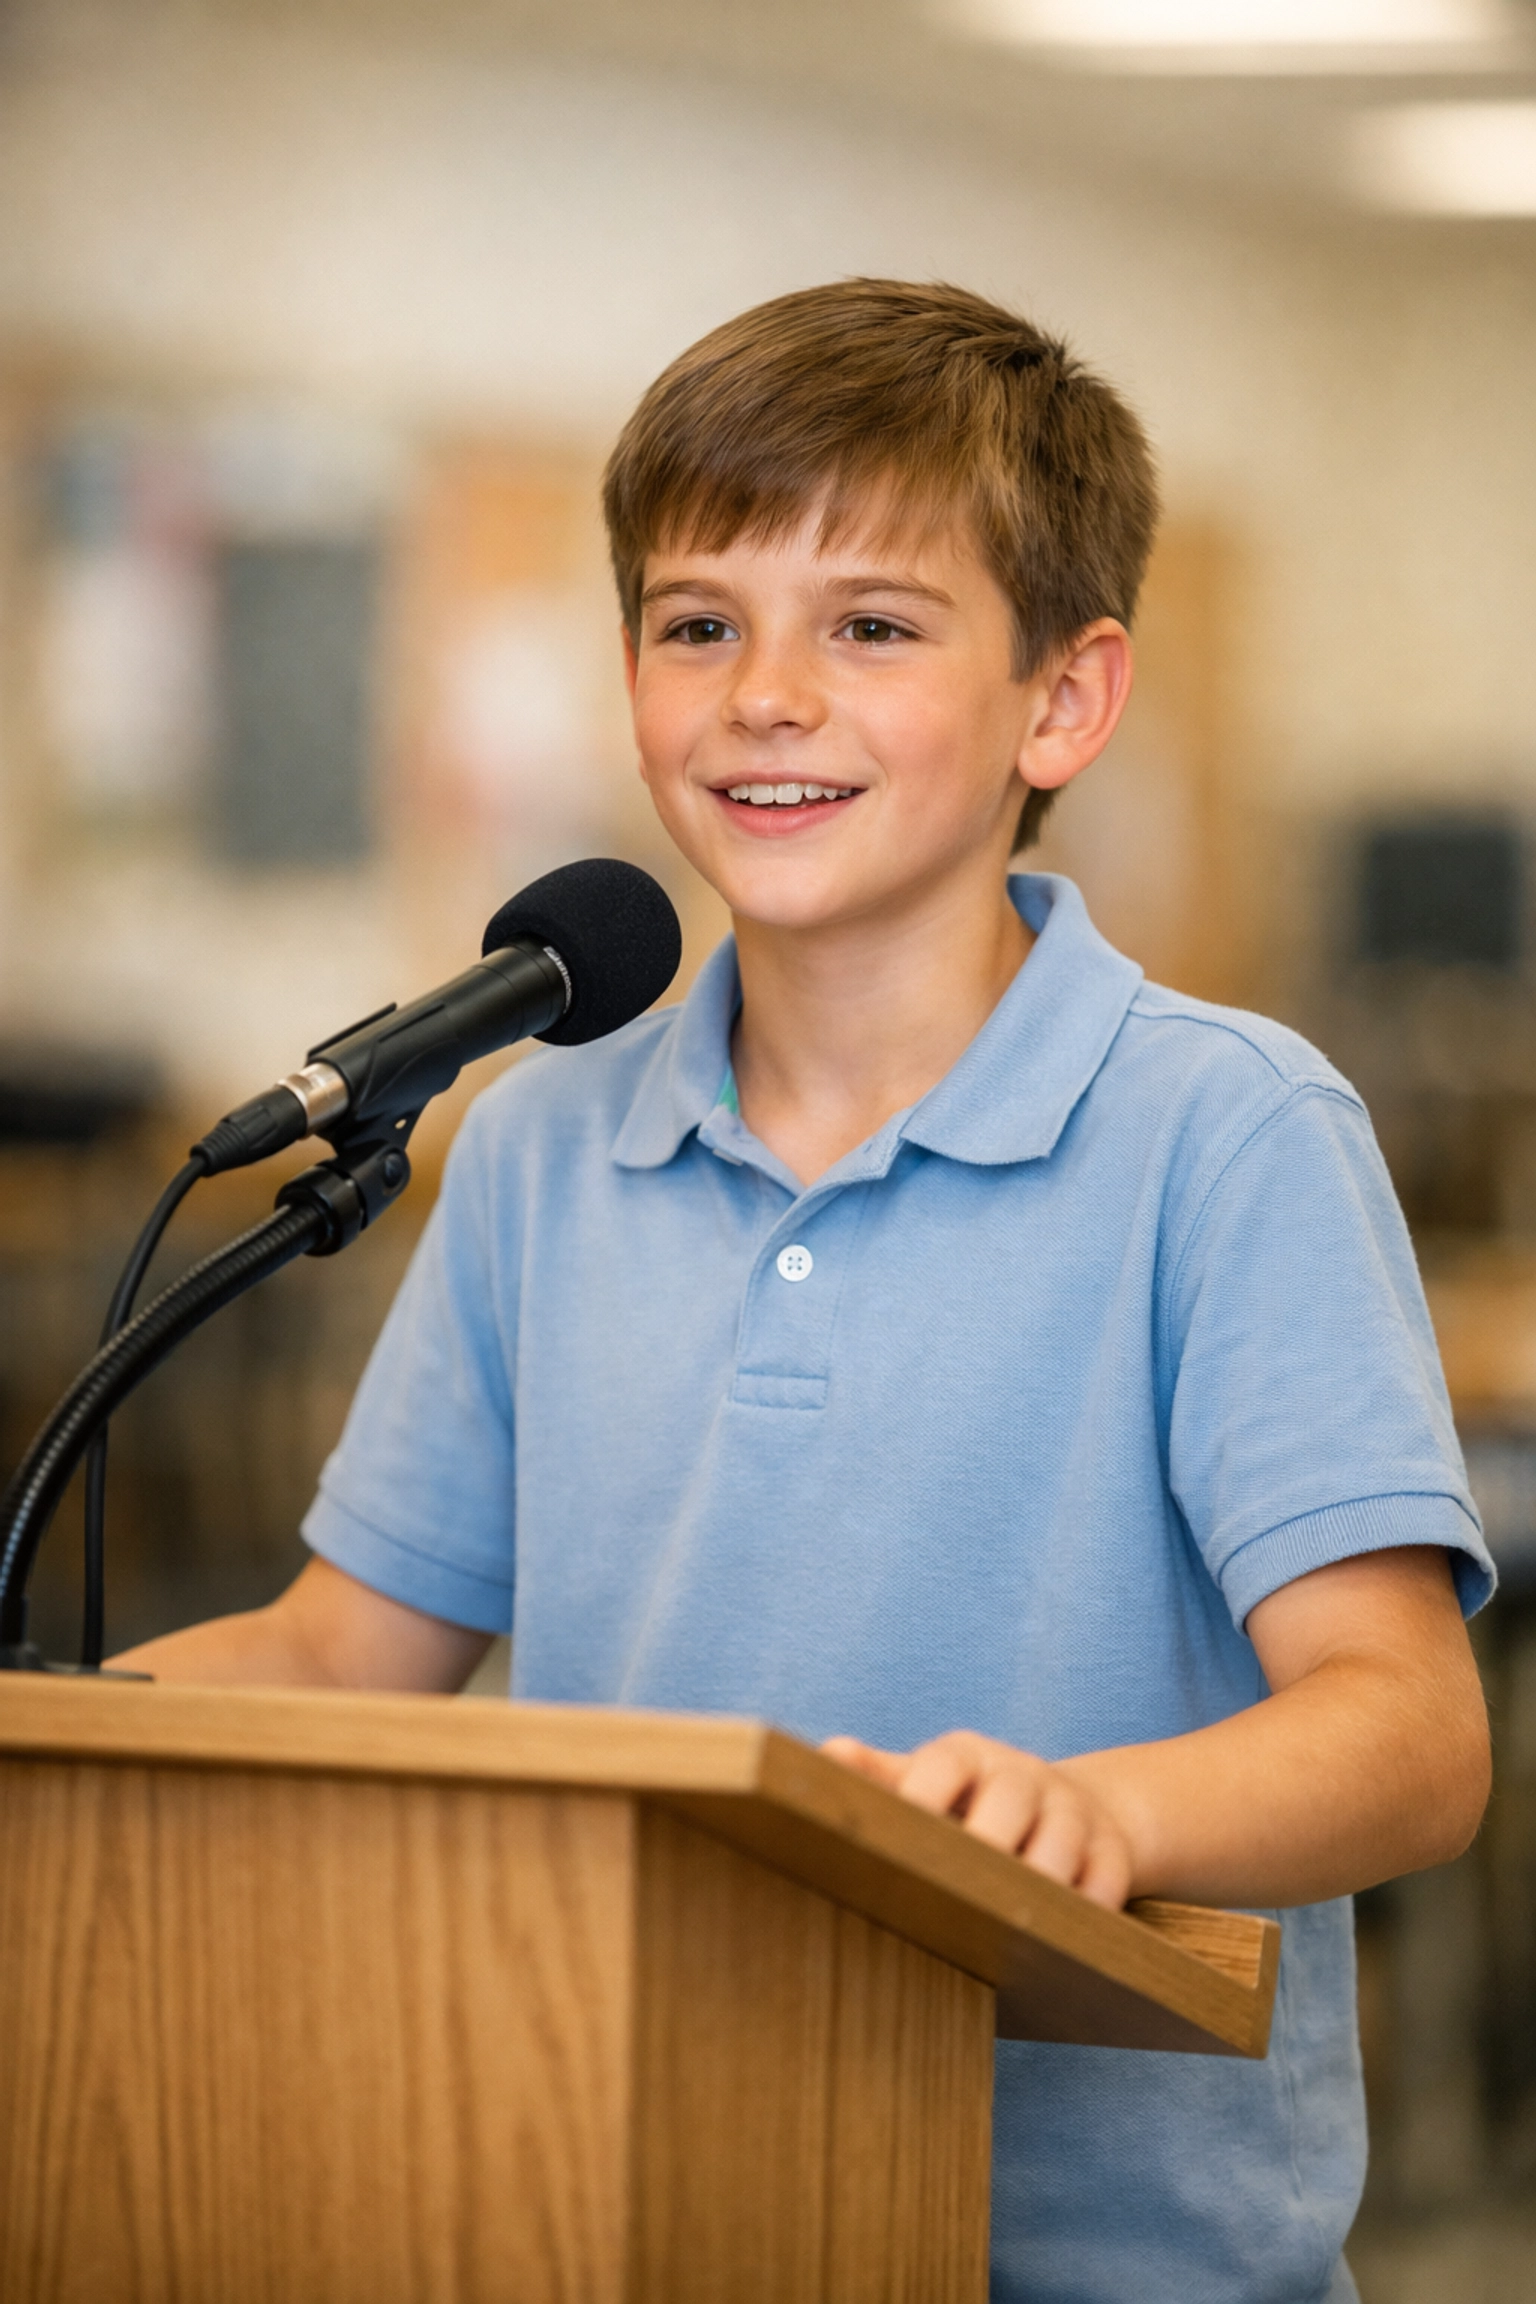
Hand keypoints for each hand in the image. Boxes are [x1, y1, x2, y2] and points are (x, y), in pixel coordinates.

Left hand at [821, 1728, 1134, 1909]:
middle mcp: (1023, 1776)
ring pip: (1061, 1847)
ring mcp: (1072, 1812)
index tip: (899, 1839)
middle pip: (1009, 1801)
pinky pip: (1106, 1884)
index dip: (923, 1796)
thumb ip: (877, 1777)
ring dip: (1035, 1886)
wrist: (1071, 1808)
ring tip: (1007, 1925)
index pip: (945, 1762)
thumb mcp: (923, 1781)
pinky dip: (1085, 1912)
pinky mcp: (1112, 1852)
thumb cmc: (973, 1803)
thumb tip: (827, 1755)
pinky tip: (1059, 1943)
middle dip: (986, 1845)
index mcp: (967, 1756)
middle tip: (953, 1891)